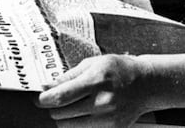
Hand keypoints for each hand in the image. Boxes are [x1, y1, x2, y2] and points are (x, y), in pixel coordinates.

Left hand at [36, 55, 151, 126]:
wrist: (145, 84)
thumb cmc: (119, 70)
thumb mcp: (92, 64)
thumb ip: (68, 77)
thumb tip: (46, 86)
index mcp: (95, 82)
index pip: (60, 97)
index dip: (43, 99)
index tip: (39, 97)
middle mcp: (101, 103)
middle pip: (60, 114)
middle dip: (52, 107)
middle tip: (55, 99)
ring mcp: (107, 119)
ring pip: (68, 126)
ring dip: (63, 117)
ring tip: (70, 106)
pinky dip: (77, 124)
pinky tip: (82, 113)